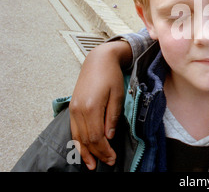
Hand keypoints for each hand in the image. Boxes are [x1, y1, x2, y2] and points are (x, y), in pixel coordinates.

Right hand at [69, 40, 131, 169]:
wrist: (98, 60)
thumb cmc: (111, 76)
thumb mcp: (118, 95)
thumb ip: (112, 117)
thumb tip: (109, 136)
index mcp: (91, 107)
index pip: (96, 137)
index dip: (104, 150)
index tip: (113, 158)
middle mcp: (78, 110)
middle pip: (86, 140)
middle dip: (97, 154)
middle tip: (107, 163)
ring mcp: (73, 109)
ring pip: (77, 137)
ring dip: (85, 152)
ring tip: (91, 164)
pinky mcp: (72, 107)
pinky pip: (73, 129)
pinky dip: (78, 142)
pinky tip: (83, 150)